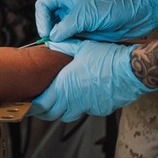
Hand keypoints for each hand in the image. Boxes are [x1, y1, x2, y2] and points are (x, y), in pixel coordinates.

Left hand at [29, 40, 155, 121]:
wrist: (131, 70)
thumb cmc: (106, 57)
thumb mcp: (81, 46)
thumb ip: (64, 45)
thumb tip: (51, 42)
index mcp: (65, 86)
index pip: (42, 104)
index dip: (33, 105)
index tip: (27, 103)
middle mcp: (74, 101)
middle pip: (52, 114)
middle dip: (44, 111)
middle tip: (39, 105)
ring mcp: (88, 107)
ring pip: (68, 115)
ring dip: (61, 110)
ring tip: (58, 102)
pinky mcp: (100, 109)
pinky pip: (85, 111)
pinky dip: (79, 107)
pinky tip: (82, 96)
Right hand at [36, 0, 157, 42]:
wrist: (130, 19)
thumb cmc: (109, 11)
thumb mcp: (84, 17)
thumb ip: (65, 27)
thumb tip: (52, 37)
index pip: (43, 5)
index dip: (41, 19)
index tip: (47, 32)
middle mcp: (67, 8)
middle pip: (47, 18)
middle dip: (46, 29)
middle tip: (50, 42)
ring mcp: (74, 20)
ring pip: (55, 29)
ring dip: (55, 38)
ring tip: (58, 46)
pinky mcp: (81, 31)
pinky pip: (66, 37)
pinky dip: (63, 43)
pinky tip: (66, 48)